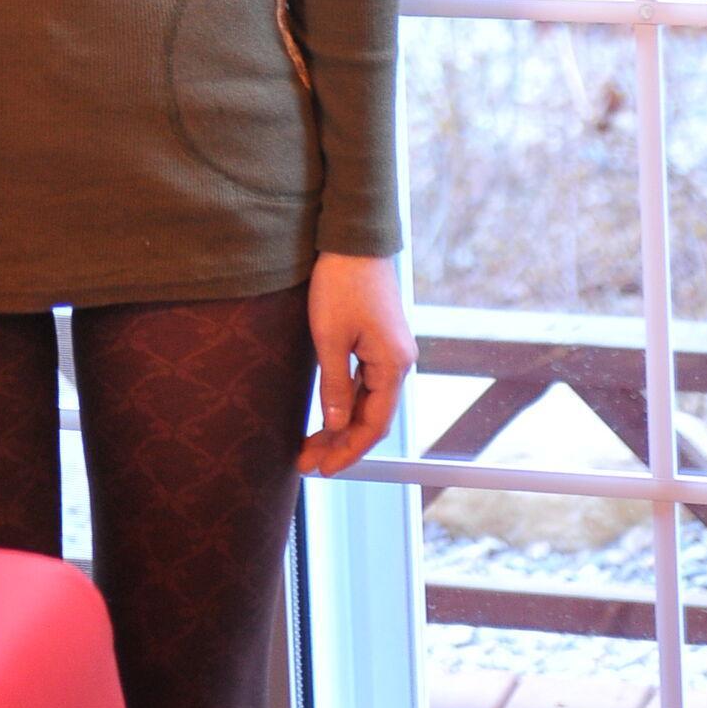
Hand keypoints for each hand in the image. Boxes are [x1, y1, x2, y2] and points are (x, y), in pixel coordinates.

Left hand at [295, 251, 415, 477]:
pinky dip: (347, 401)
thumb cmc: (340, 284)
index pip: (374, 425)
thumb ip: (335, 385)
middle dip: (340, 443)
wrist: (353, 238)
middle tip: (307, 463)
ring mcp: (392, 351)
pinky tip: (328, 412)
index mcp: (393, 365)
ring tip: (310, 444)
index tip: (322, 469)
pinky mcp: (381, 340)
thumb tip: (337, 426)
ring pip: (369, 401)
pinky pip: (367, 382)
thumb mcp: (330, 337)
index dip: (348, 451)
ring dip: (342, 424)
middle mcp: (400, 362)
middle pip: (372, 417)